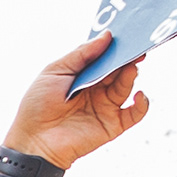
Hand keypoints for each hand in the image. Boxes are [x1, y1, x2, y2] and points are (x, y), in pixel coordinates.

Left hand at [4, 33, 150, 171]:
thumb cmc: (37, 106)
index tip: (126, 34)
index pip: (104, 56)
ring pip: (126, 86)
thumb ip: (81, 54)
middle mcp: (96, 89)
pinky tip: (139, 95)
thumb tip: (107, 36)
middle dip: (127, 57)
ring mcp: (105, 106)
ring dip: (130, 76)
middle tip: (136, 47)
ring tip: (131, 67)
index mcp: (83, 75)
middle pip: (117, 69)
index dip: (115, 46)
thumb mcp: (55, 71)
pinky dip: (142, 103)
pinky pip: (135, 114)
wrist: (34, 142)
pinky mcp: (112, 125)